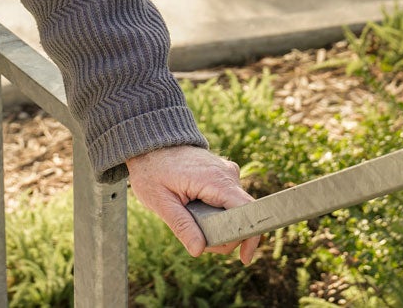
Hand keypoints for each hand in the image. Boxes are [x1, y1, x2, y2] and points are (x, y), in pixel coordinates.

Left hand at [124, 144, 261, 263]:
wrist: (152, 144)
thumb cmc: (153, 170)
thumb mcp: (160, 201)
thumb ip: (181, 225)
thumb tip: (198, 250)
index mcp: (216, 181)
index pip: (247, 211)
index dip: (250, 236)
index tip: (244, 258)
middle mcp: (228, 175)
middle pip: (240, 217)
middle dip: (223, 237)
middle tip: (194, 241)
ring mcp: (227, 174)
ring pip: (234, 211)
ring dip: (218, 226)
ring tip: (190, 220)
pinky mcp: (224, 176)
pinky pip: (228, 202)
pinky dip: (217, 214)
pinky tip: (196, 212)